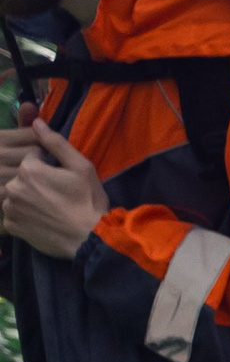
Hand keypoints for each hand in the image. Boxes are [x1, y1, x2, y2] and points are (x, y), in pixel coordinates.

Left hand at [0, 119, 105, 258]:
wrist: (88, 239)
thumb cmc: (88, 200)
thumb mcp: (81, 166)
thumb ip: (55, 143)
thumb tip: (36, 122)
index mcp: (28, 169)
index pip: (31, 157)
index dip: (47, 164)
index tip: (61, 176)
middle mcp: (13, 187)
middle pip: (21, 176)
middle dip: (35, 180)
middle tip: (57, 193)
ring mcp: (10, 209)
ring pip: (15, 194)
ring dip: (27, 197)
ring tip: (49, 207)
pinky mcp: (11, 227)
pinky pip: (13, 213)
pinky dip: (23, 214)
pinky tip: (41, 218)